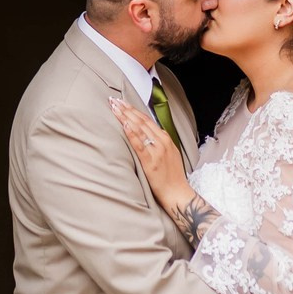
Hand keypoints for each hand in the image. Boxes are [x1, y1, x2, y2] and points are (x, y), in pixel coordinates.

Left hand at [108, 97, 191, 212]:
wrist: (177, 192)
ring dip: (126, 116)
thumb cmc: (172, 176)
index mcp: (166, 139)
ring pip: (139, 129)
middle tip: (115, 100)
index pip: (147, 120)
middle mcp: (162, 141)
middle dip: (127, 109)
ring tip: (115, 108)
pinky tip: (124, 124)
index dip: (134, 110)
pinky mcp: (150, 161)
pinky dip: (131, 133)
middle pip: (142, 121)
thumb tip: (148, 134)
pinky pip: (139, 144)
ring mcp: (156, 151)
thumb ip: (160, 142)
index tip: (123, 103)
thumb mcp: (170, 154)